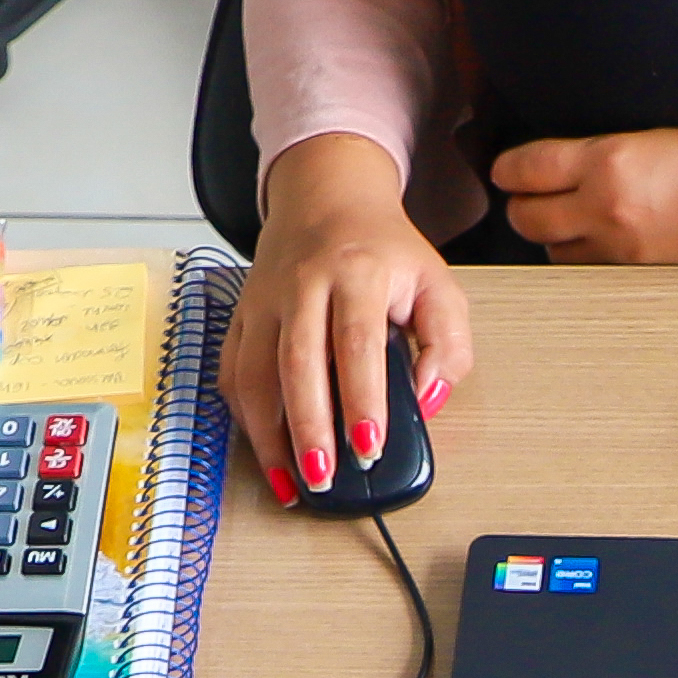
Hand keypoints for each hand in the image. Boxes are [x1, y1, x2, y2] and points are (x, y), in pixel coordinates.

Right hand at [229, 134, 472, 501]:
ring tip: (289, 481)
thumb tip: (426, 401)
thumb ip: (446, 344)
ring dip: (268, 434)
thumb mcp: (437, 283)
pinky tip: (263, 448)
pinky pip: (231, 370)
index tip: (368, 447)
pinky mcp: (242, 313)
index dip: (361, 400)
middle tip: (323, 477)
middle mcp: (304, 284)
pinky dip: (243, 416)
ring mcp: (265, 299)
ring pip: (254, 373)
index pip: (357, 343)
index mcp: (358, 272)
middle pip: (298, 364)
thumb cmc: (383, 249)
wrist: (326, 196)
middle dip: (308, 428)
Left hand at [485, 126, 677, 268]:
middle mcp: (604, 207)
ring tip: (566, 217)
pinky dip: (579, 253)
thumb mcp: (652, 133)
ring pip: (551, 249)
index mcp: (607, 160)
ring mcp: (617, 246)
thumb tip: (560, 159)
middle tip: (529, 193)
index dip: (507, 169)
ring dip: (551, 233)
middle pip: (526, 217)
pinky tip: (595, 237)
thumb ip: (600, 149)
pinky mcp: (634, 271)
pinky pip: (584, 268)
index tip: (506, 169)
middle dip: (522, 204)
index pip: (526, 168)